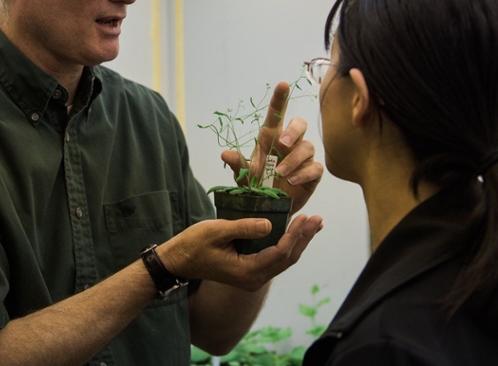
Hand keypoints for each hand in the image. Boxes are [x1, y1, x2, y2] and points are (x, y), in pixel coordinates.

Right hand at [158, 215, 323, 291]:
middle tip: (318, 219)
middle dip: (303, 238)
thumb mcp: (216, 231)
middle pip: (287, 259)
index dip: (294, 235)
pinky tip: (293, 233)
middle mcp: (254, 279)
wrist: (179, 261)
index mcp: (247, 272)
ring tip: (312, 224)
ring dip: (298, 242)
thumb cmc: (194, 244)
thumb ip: (244, 227)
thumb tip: (271, 224)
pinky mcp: (250, 271)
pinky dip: (286, 244)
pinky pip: (274, 259)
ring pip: (283, 260)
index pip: (279, 253)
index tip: (304, 217)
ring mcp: (252, 277)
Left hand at [221, 81, 323, 212]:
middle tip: (282, 143)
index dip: (281, 98)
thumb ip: (237, 164)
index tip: (284, 84)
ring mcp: (302, 158)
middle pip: (299, 124)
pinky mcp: (312, 173)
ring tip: (280, 173)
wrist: (269, 208)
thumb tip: (225, 154)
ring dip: (294, 159)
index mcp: (270, 138)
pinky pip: (315, 167)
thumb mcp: (244, 175)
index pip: (277, 113)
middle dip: (293, 130)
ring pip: (307, 146)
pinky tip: (293, 180)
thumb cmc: (257, 185)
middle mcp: (288, 144)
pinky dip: (304, 173)